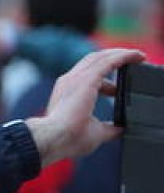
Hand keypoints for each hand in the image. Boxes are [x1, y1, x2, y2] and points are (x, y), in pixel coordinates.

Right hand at [26, 48, 145, 166]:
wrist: (54, 138)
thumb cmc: (67, 138)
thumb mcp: (94, 132)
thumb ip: (108, 128)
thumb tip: (120, 129)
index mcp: (67, 93)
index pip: (87, 77)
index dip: (104, 79)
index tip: (119, 86)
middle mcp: (69, 81)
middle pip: (94, 60)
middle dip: (113, 58)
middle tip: (133, 62)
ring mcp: (77, 78)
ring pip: (102, 56)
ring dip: (121, 54)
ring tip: (139, 56)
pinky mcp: (87, 78)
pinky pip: (110, 60)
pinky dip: (125, 56)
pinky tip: (138, 56)